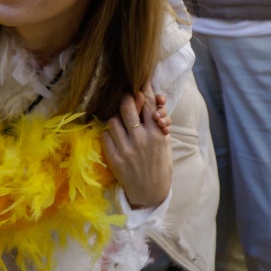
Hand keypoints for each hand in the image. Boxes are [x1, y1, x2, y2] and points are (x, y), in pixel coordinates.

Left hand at [103, 86, 171, 208]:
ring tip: (120, 121)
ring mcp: (127, 149)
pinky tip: (114, 136)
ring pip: (113, 120)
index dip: (143, 89)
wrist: (151, 192)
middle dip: (126, 98)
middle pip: (128, 107)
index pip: (148, 104)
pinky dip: (108, 133)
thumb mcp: (165, 141)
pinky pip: (105, 136)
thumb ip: (159, 121)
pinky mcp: (115, 158)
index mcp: (158, 134)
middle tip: (126, 95)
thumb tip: (155, 99)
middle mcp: (142, 140)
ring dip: (116, 117)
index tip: (139, 79)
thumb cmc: (159, 163)